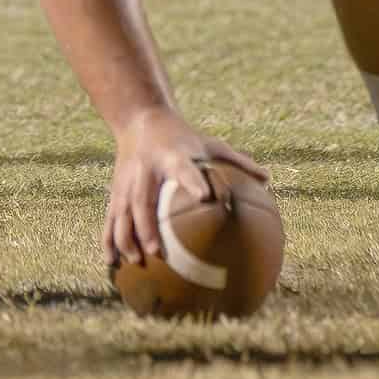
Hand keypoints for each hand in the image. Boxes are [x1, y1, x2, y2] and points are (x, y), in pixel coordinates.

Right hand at [106, 108, 265, 269]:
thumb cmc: (183, 136)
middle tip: (156, 252)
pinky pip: (111, 216)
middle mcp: (146, 169)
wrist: (140, 117)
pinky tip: (112, 261)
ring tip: (134, 261)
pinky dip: (109, 238)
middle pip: (142, 199)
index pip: (183, 169)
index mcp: (172, 156)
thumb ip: (237, 161)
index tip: (205, 197)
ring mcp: (127, 179)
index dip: (193, 182)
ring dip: (125, 236)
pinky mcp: (117, 188)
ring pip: (121, 210)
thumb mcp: (210, 143)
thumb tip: (269, 180)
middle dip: (146, 226)